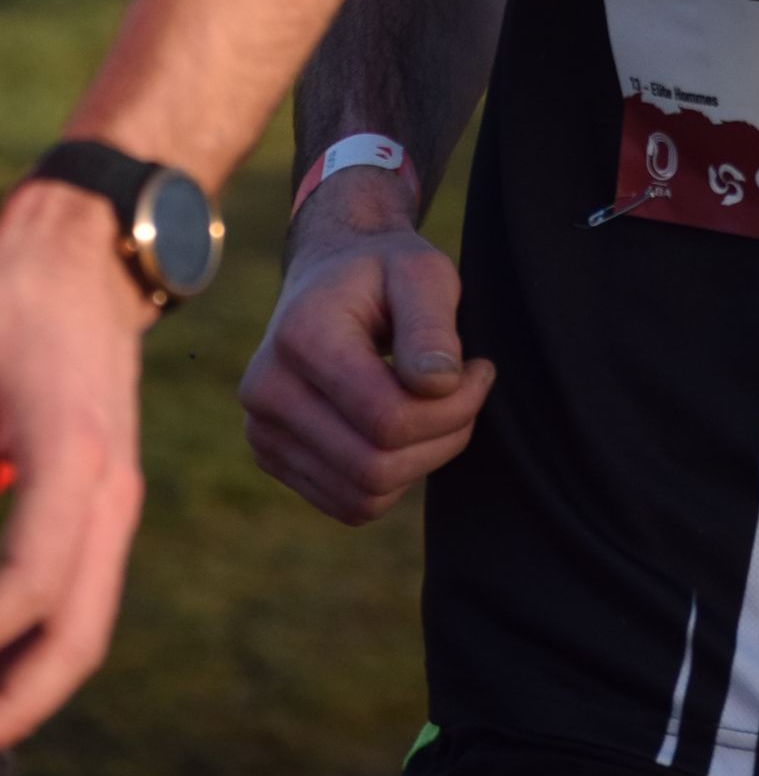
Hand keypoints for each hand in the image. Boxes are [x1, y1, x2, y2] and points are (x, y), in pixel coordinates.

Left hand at [0, 180, 153, 744]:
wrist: (86, 245)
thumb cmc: (9, 292)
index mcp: (77, 453)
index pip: (29, 586)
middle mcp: (110, 489)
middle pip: (75, 636)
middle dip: (8, 709)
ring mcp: (114, 497)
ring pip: (79, 624)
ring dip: (17, 688)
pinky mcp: (103, 498)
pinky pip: (73, 595)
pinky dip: (26, 644)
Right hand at [239, 182, 493, 525]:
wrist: (330, 277)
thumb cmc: (385, 271)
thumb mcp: (422, 271)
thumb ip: (431, 324)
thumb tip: (439, 384)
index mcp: (301, 335)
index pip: (387, 417)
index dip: (454, 407)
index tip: (479, 368)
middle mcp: (266, 389)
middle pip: (375, 467)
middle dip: (443, 438)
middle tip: (468, 392)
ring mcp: (262, 430)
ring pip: (364, 497)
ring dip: (422, 462)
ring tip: (439, 408)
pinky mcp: (272, 457)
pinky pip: (349, 504)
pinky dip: (393, 480)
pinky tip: (405, 428)